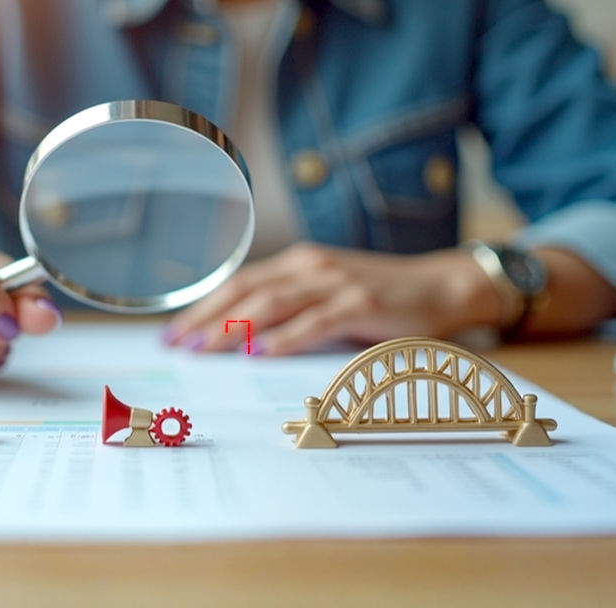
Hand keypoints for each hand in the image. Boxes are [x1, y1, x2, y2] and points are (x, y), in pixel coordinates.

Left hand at [161, 243, 499, 355]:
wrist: (442, 285)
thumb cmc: (383, 297)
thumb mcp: (330, 294)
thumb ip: (293, 309)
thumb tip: (244, 342)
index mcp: (299, 264)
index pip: (239, 283)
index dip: (203, 306)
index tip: (173, 332)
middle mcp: (311, 267)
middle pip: (245, 290)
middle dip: (206, 318)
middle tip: (177, 345)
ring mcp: (336, 283)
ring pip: (271, 302)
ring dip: (233, 327)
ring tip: (205, 349)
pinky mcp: (361, 303)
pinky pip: (315, 321)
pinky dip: (286, 336)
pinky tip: (261, 352)